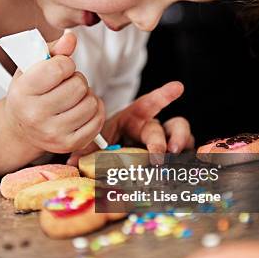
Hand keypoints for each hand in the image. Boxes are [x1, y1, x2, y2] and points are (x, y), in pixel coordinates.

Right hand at [4, 31, 104, 153]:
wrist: (21, 128)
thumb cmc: (29, 93)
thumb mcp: (31, 67)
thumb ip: (52, 49)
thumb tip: (71, 38)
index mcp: (23, 92)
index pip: (59, 68)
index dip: (65, 63)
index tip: (59, 68)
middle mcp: (35, 116)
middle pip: (78, 85)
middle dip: (76, 80)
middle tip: (65, 85)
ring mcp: (53, 133)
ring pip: (91, 102)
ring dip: (86, 95)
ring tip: (72, 98)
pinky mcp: (70, 145)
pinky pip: (98, 120)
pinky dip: (95, 110)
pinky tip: (81, 108)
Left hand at [67, 81, 194, 163]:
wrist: (108, 165)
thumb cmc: (103, 147)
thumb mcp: (93, 145)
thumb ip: (85, 151)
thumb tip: (73, 161)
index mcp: (132, 120)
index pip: (148, 104)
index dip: (163, 96)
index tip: (177, 87)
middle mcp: (150, 129)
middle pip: (160, 128)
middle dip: (161, 141)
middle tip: (157, 157)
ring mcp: (163, 143)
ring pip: (180, 135)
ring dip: (179, 143)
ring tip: (174, 157)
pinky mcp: (171, 159)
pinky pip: (185, 155)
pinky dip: (186, 160)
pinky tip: (183, 170)